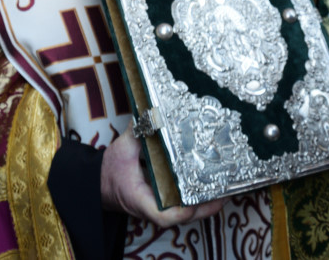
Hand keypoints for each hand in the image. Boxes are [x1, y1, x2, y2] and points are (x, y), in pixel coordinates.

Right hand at [100, 131, 224, 226]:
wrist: (100, 185)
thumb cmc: (110, 171)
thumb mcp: (121, 150)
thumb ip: (137, 132)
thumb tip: (152, 113)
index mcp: (141, 199)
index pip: (165, 216)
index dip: (183, 211)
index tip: (198, 200)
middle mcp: (155, 208)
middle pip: (186, 215)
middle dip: (208, 204)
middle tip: (227, 186)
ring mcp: (163, 208)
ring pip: (190, 213)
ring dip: (209, 202)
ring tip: (228, 183)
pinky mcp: (167, 203)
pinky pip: (187, 205)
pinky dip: (201, 197)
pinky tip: (215, 183)